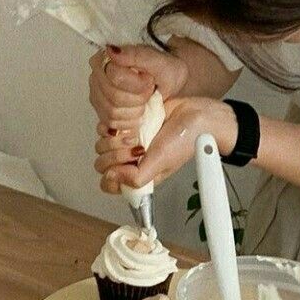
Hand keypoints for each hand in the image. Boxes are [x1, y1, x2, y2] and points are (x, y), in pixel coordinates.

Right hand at [88, 44, 187, 131]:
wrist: (174, 87)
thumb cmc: (167, 73)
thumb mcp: (159, 61)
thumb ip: (136, 55)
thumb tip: (112, 51)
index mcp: (106, 59)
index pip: (116, 77)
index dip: (138, 85)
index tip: (150, 80)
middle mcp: (96, 77)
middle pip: (113, 99)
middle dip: (138, 100)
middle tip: (149, 92)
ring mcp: (97, 97)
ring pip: (112, 115)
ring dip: (135, 112)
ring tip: (144, 103)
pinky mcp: (102, 114)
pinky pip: (111, 126)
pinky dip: (128, 124)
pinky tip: (137, 116)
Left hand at [95, 97, 237, 192]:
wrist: (197, 115)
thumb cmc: (186, 141)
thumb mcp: (162, 163)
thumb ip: (138, 178)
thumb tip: (112, 178)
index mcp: (139, 176)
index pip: (110, 185)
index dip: (111, 176)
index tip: (124, 165)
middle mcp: (132, 161)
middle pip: (102, 164)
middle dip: (114, 155)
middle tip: (134, 147)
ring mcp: (129, 143)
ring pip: (102, 145)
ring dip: (114, 139)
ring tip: (134, 134)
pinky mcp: (128, 125)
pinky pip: (107, 128)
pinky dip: (112, 125)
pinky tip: (127, 124)